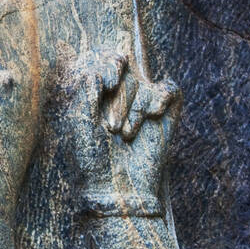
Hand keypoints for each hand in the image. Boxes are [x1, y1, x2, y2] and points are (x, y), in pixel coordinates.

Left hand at [64, 46, 180, 202]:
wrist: (118, 188)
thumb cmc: (92, 157)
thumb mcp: (80, 121)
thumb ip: (84, 90)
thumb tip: (96, 70)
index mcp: (97, 92)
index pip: (105, 60)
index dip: (109, 64)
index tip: (107, 82)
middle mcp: (121, 93)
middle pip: (125, 71)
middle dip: (119, 100)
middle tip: (112, 130)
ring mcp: (144, 101)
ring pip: (144, 82)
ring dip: (134, 110)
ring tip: (126, 135)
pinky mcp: (166, 112)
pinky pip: (169, 89)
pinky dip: (160, 100)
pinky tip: (152, 117)